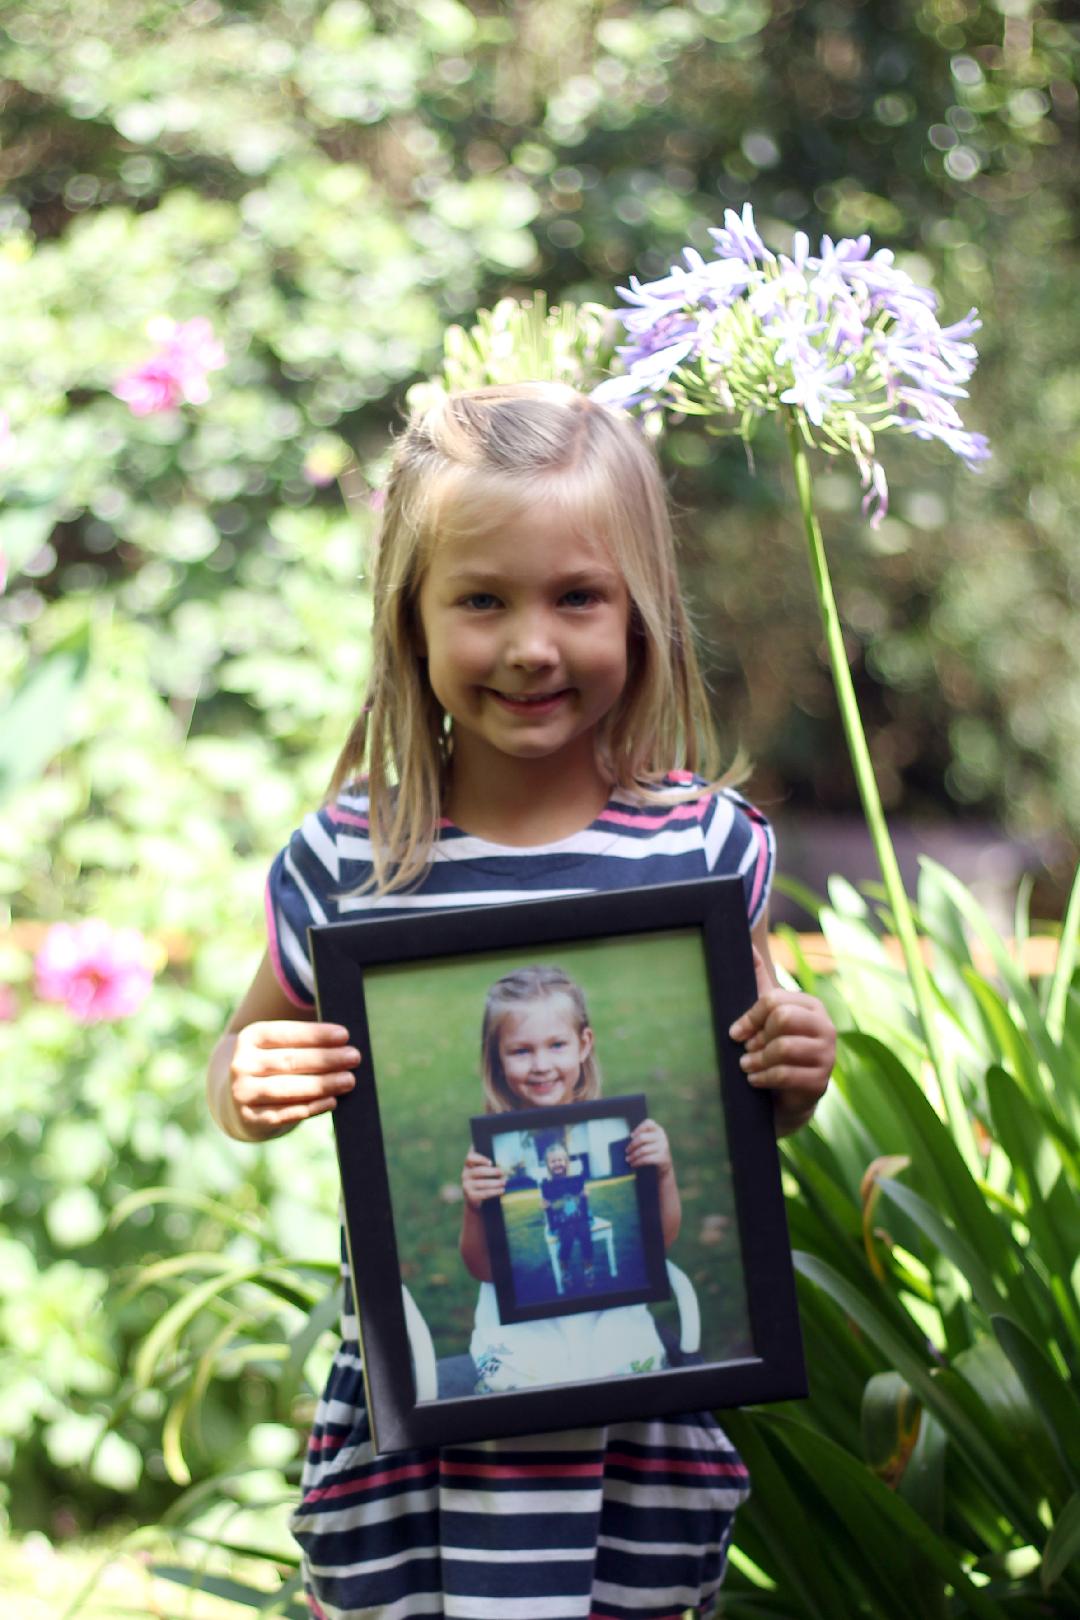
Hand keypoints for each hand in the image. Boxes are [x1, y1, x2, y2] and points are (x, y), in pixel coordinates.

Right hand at [229, 1021, 358, 1139]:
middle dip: (326, 1059)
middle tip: (354, 1057)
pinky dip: (312, 1107)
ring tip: (349, 1080)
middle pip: (289, 1061)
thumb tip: (343, 1044)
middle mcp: (241, 1064)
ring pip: (288, 1088)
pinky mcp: (250, 1118)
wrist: (241, 1100)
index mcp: (250, 1037)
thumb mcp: (279, 1047)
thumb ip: (305, 1043)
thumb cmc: (274, 1067)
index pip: (285, 1033)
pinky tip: (332, 1101)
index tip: (344, 1035)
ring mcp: (242, 1093)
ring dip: (323, 1084)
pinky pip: (286, 1113)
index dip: (316, 1035)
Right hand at [462, 1149, 506, 1209]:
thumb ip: (489, 1165)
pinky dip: (494, 1191)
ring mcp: (467, 1185)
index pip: (469, 1158)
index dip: (480, 1159)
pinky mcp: (471, 1195)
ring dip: (495, 1183)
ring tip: (504, 1182)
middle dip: (492, 1171)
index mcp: (468, 1165)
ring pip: (482, 1183)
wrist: (473, 1199)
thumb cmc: (481, 1180)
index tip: (491, 1163)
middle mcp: (465, 1174)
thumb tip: (504, 1164)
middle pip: (479, 1171)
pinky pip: (484, 1193)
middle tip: (502, 1172)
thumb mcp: (482, 1171)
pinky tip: (502, 1190)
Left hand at [626, 1117, 672, 1176]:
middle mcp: (662, 1136)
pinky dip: (637, 1162)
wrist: (665, 1165)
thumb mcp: (649, 1142)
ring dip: (633, 1155)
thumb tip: (625, 1142)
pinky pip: (646, 1159)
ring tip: (628, 1159)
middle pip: (642, 1138)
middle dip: (632, 1145)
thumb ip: (641, 1138)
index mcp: (658, 1130)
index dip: (638, 1128)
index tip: (631, 1136)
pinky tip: (633, 1164)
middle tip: (626, 1151)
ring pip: (643, 1150)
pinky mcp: (662, 1158)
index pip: (648, 1123)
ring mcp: (663, 1147)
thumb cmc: (652, 1151)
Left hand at [729, 948, 834, 1133]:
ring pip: (783, 1048)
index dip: (750, 1017)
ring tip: (747, 1066)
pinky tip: (754, 1080)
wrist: (789, 1093)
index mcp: (812, 1006)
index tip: (735, 1032)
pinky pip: (786, 1075)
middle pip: (781, 1019)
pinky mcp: (821, 1082)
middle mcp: (826, 1027)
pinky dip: (763, 1078)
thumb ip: (759, 980)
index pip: (775, 1000)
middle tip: (747, 1050)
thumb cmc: (775, 1046)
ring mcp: (827, 1055)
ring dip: (757, 1060)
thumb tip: (745, 943)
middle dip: (757, 1037)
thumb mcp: (767, 1014)